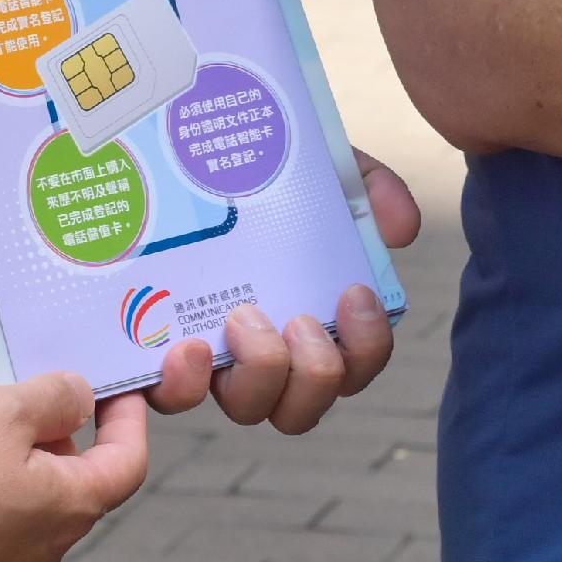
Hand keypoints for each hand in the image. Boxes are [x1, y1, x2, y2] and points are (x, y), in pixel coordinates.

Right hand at [0, 370, 152, 561]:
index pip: (127, 465)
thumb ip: (54, 397)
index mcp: (70, 510)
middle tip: (35, 402)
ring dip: (22, 471)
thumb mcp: (3, 410)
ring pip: (29, 514)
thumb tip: (81, 399)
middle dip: (67, 442)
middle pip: (77, 489)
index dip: (128, 421)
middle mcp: (43, 553)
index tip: (115, 388)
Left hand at [141, 153, 420, 432]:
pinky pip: (172, 397)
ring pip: (248, 409)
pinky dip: (184, 385)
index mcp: (315, 320)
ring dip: (260, 375)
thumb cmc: (271, 171)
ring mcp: (216, 355)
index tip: (355, 294)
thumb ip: (371, 189)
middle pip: (302, 410)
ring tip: (245, 317)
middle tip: (300, 320)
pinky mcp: (161, 350)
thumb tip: (400, 231)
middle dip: (314, 374)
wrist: (199, 150)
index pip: (353, 368)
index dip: (365, 349)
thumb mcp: (328, 168)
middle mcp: (268, 351)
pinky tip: (189, 346)